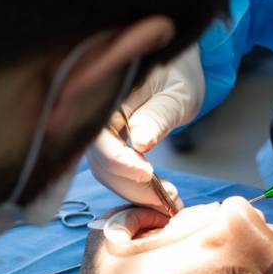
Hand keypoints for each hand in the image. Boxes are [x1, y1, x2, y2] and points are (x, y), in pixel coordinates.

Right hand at [88, 45, 203, 209]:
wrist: (175, 74)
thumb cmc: (177, 76)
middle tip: (164, 200)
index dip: (118, 159)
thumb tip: (140, 142)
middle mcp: (95, 116)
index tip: (146, 174)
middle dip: (130, 185)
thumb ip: (158, 116)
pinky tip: (157, 192)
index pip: (99, 135)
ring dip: (134, 191)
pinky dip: (133, 187)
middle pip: (99, 160)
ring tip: (167, 199)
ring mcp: (99, 134)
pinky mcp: (108, 146)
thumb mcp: (176, 95)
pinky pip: (113, 171)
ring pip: (105, 171)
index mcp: (106, 96)